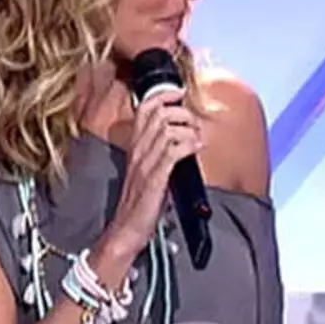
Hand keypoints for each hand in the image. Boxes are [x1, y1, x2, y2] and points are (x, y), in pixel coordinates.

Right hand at [104, 87, 201, 252]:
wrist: (126, 230)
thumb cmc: (140, 203)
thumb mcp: (147, 171)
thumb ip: (159, 152)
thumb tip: (180, 138)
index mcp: (135, 148)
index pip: (144, 109)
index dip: (163, 96)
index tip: (179, 93)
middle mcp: (138, 151)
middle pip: (158, 114)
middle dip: (182, 112)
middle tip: (194, 123)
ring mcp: (146, 164)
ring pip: (167, 128)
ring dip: (188, 128)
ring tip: (197, 138)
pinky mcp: (155, 178)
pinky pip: (172, 151)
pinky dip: (189, 144)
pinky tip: (196, 148)